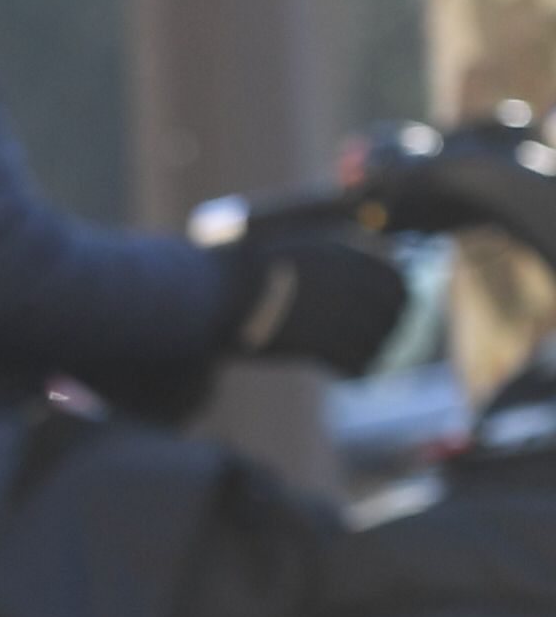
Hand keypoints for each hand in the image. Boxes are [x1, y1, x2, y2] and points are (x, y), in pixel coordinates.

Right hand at [220, 234, 412, 376]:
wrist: (217, 292)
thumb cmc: (249, 267)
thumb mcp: (298, 243)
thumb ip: (337, 254)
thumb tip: (371, 265)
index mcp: (346, 251)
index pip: (398, 277)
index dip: (400, 295)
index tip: (393, 306)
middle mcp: (349, 280)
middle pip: (395, 310)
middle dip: (391, 324)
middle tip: (380, 335)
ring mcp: (337, 313)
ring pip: (379, 339)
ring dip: (374, 349)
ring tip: (362, 355)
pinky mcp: (320, 345)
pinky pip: (356, 363)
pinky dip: (356, 370)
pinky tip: (347, 372)